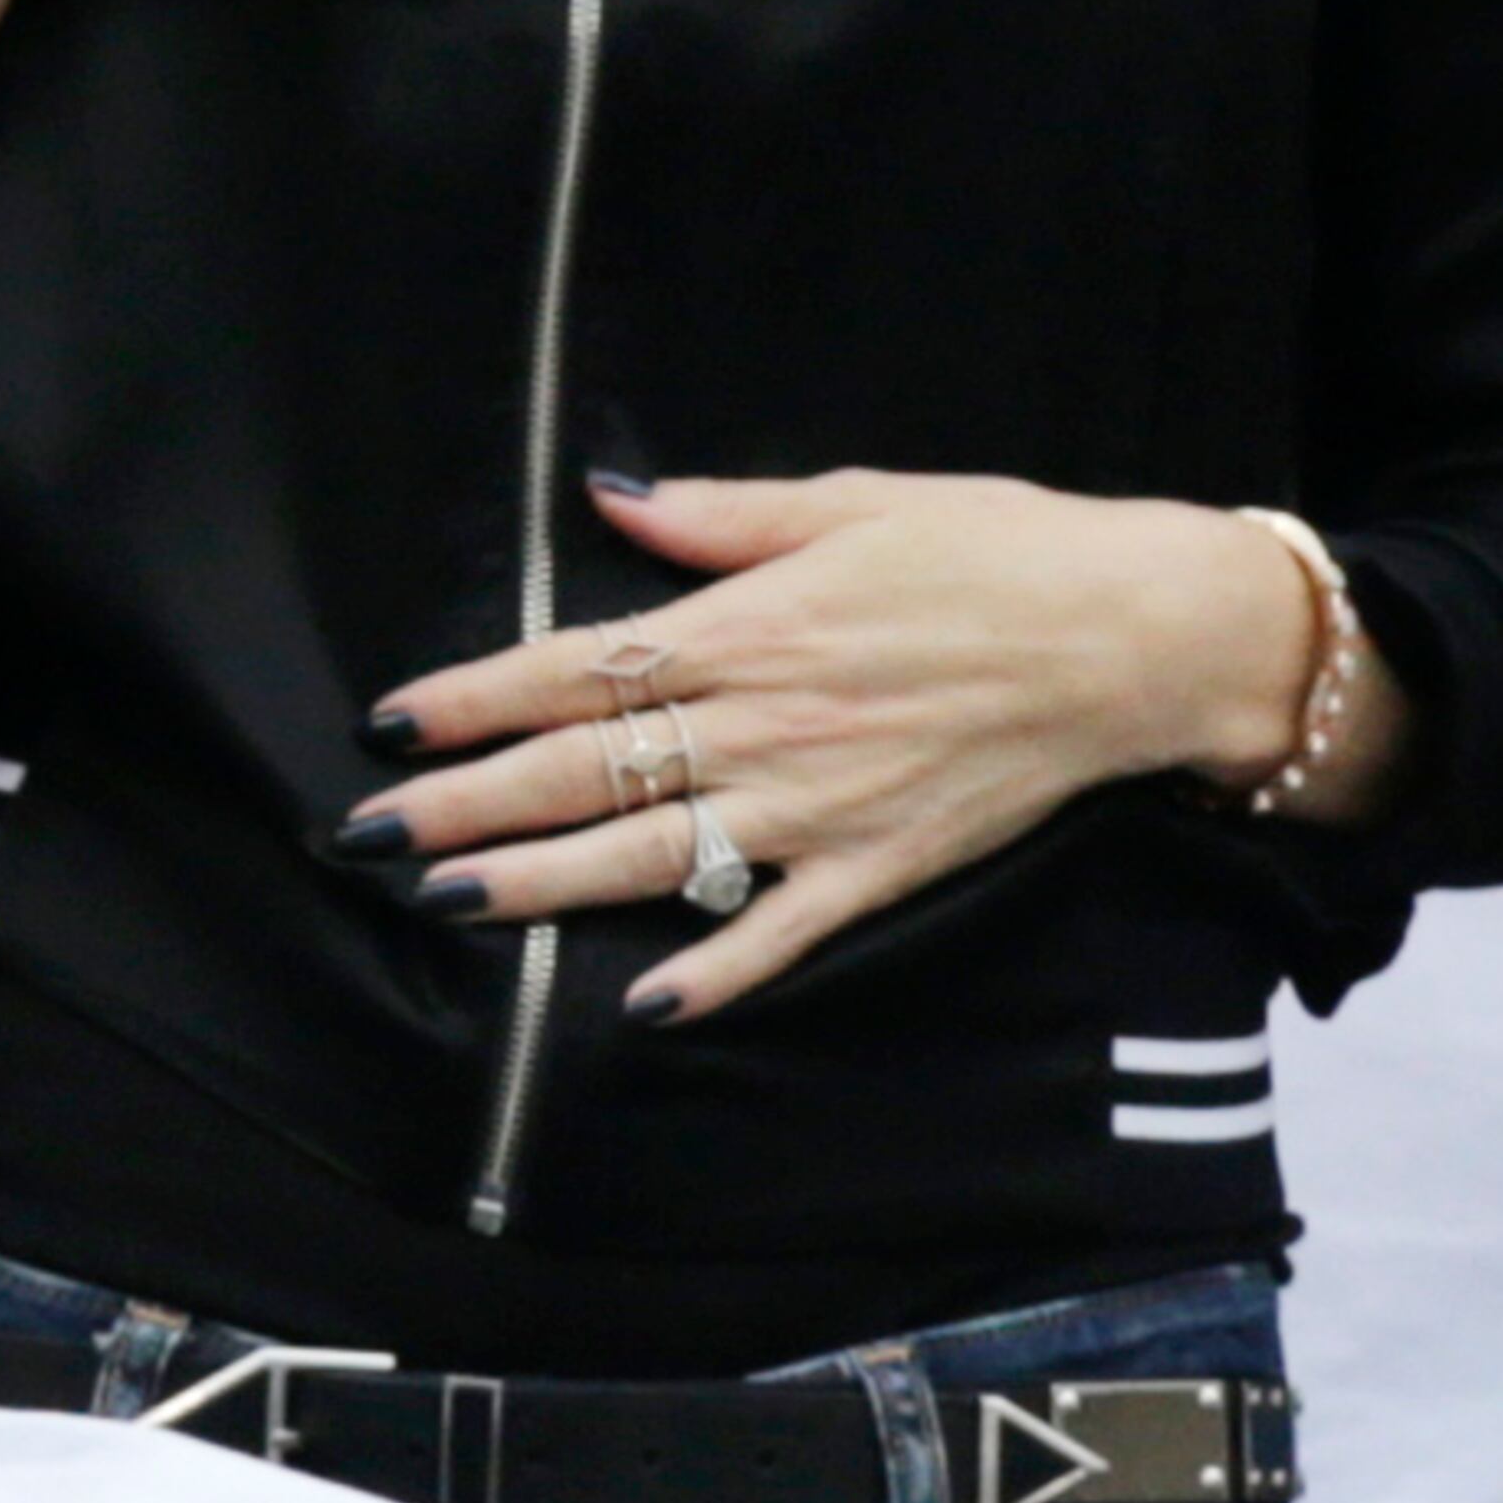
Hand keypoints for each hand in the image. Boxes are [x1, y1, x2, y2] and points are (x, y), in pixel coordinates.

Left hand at [338, 467, 1318, 1015]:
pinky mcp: (879, 868)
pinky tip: (644, 1003)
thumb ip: (720, 517)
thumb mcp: (850, 500)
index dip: (474, 699)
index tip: (393, 723)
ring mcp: (817, 809)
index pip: (574, 670)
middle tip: (373, 834)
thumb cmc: (992, 549)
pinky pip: (780, 934)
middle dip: (469, 803)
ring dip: (542, 884)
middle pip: (585, 772)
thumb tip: (607, 499)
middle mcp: (763, 725)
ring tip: (452, 902)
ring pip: (652, 858)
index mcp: (746, 629)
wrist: (1129, 636)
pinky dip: (714, 973)